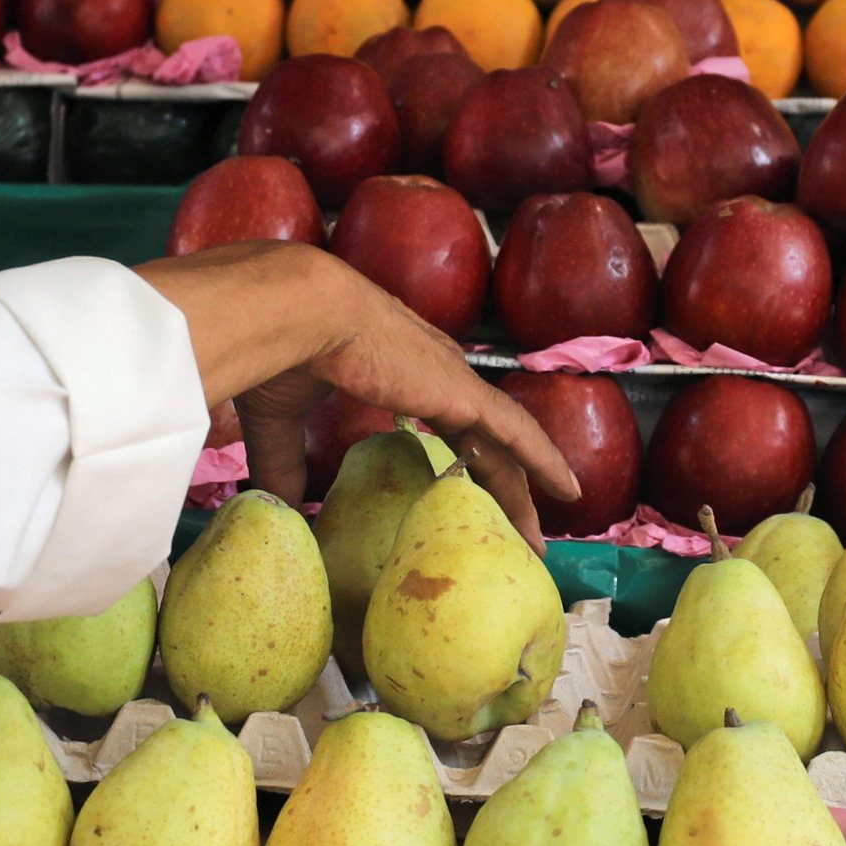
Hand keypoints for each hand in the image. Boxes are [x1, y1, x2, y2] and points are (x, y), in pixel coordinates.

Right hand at [134, 240, 576, 546]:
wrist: (295, 312)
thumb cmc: (279, 351)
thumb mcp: (280, 417)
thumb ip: (282, 463)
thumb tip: (276, 507)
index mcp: (392, 367)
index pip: (440, 418)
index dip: (456, 455)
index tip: (464, 487)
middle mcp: (432, 371)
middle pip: (479, 436)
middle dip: (497, 482)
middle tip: (510, 525)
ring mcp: (452, 380)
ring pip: (504, 442)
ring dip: (523, 486)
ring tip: (538, 533)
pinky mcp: (462, 394)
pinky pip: (518, 434)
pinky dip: (544, 462)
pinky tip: (569, 491)